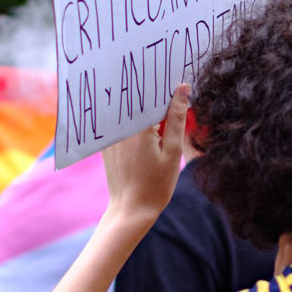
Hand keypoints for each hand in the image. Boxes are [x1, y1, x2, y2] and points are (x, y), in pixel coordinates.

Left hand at [102, 85, 190, 227]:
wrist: (131, 210)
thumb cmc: (156, 184)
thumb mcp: (173, 150)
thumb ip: (177, 118)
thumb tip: (183, 89)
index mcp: (137, 126)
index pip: (150, 92)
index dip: (165, 85)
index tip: (178, 81)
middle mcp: (119, 127)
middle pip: (139, 99)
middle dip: (157, 95)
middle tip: (176, 94)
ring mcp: (111, 135)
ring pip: (131, 111)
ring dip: (147, 109)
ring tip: (165, 114)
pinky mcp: (108, 143)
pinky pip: (123, 123)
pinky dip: (136, 121)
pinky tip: (150, 128)